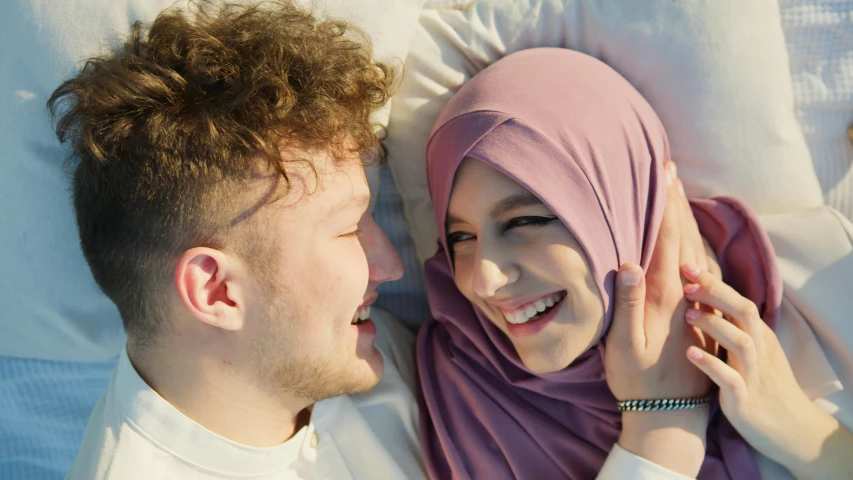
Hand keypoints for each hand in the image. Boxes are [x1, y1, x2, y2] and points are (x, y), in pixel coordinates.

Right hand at [604, 162, 714, 476]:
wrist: (671, 413)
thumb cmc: (638, 380)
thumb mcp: (625, 346)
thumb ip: (628, 303)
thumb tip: (627, 261)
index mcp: (664, 295)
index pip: (666, 238)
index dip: (663, 204)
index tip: (662, 173)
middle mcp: (684, 292)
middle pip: (682, 235)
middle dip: (675, 200)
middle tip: (668, 168)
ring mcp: (693, 301)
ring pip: (692, 248)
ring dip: (683, 216)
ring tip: (675, 189)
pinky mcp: (697, 310)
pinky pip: (697, 265)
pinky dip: (691, 240)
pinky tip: (686, 232)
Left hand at [681, 265, 852, 478]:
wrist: (792, 429)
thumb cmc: (764, 385)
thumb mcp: (754, 352)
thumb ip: (735, 327)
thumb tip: (709, 298)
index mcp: (759, 337)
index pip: (740, 301)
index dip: (716, 283)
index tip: (688, 265)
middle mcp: (760, 351)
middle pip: (744, 313)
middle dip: (716, 294)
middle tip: (687, 281)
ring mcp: (754, 375)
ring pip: (740, 343)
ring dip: (714, 326)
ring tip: (687, 314)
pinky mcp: (745, 400)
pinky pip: (730, 379)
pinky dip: (711, 365)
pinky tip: (690, 354)